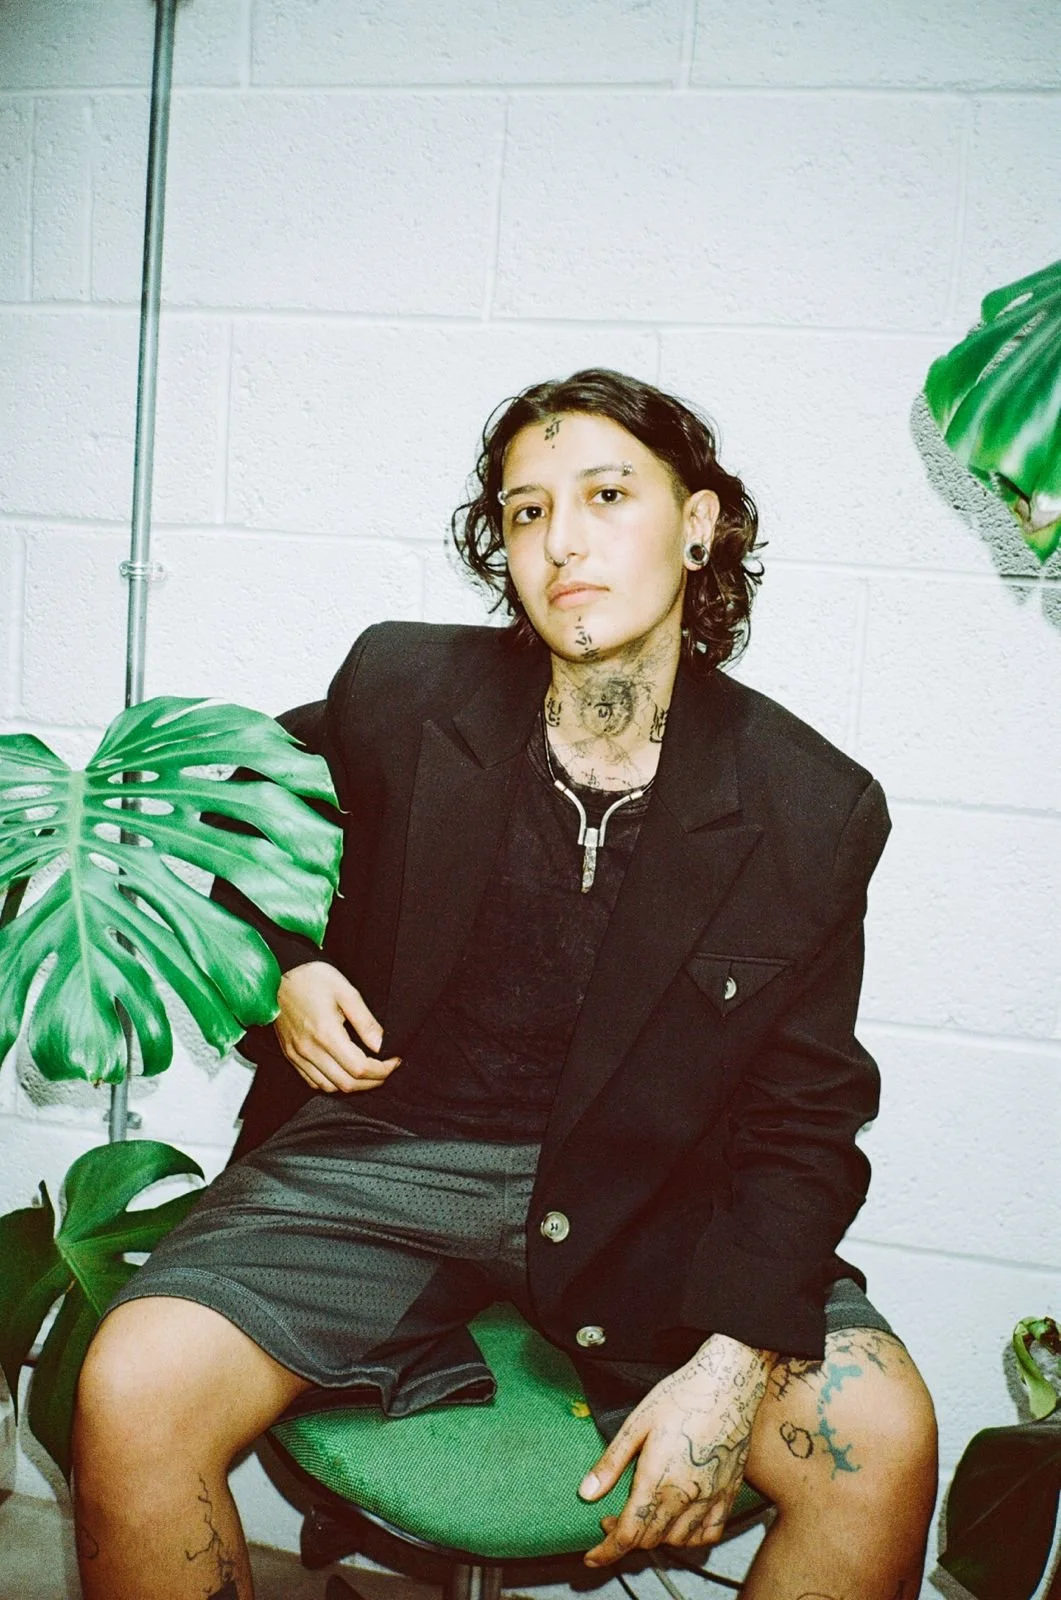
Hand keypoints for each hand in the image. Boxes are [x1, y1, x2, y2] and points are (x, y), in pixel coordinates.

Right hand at [274, 961, 399, 1093]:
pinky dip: (332, 1084)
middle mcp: (310, 1050)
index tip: (394, 1061)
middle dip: (373, 1081)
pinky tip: (343, 1072)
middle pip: (347, 1084)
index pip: (360, 1068)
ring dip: (354, 1085)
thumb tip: (382, 1044)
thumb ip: (366, 1022)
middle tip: (386, 1069)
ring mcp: (298, 1055)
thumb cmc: (312, 978)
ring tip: (369, 1072)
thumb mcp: (346, 992)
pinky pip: (313, 1082)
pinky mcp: (290, 1056)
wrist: (277, 974)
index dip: (382, 1070)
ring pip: (330, 1088)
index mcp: (326, 1033)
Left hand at [579, 1335, 773, 1566]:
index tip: (591, 1556)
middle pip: (650, 1539)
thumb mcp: (637, 1423)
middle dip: (625, 1536)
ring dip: (656, 1537)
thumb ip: (611, 1463)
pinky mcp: (729, 1493)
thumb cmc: (682, 1395)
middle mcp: (686, 1496)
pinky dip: (691, 1538)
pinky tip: (680, 1523)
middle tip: (611, 1518)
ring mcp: (711, 1497)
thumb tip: (586, 1493)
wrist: (728, 1382)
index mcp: (659, 1480)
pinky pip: (710, 1533)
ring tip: (643, 1516)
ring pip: (678, 1540)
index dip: (606, 1550)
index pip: (629, 1534)